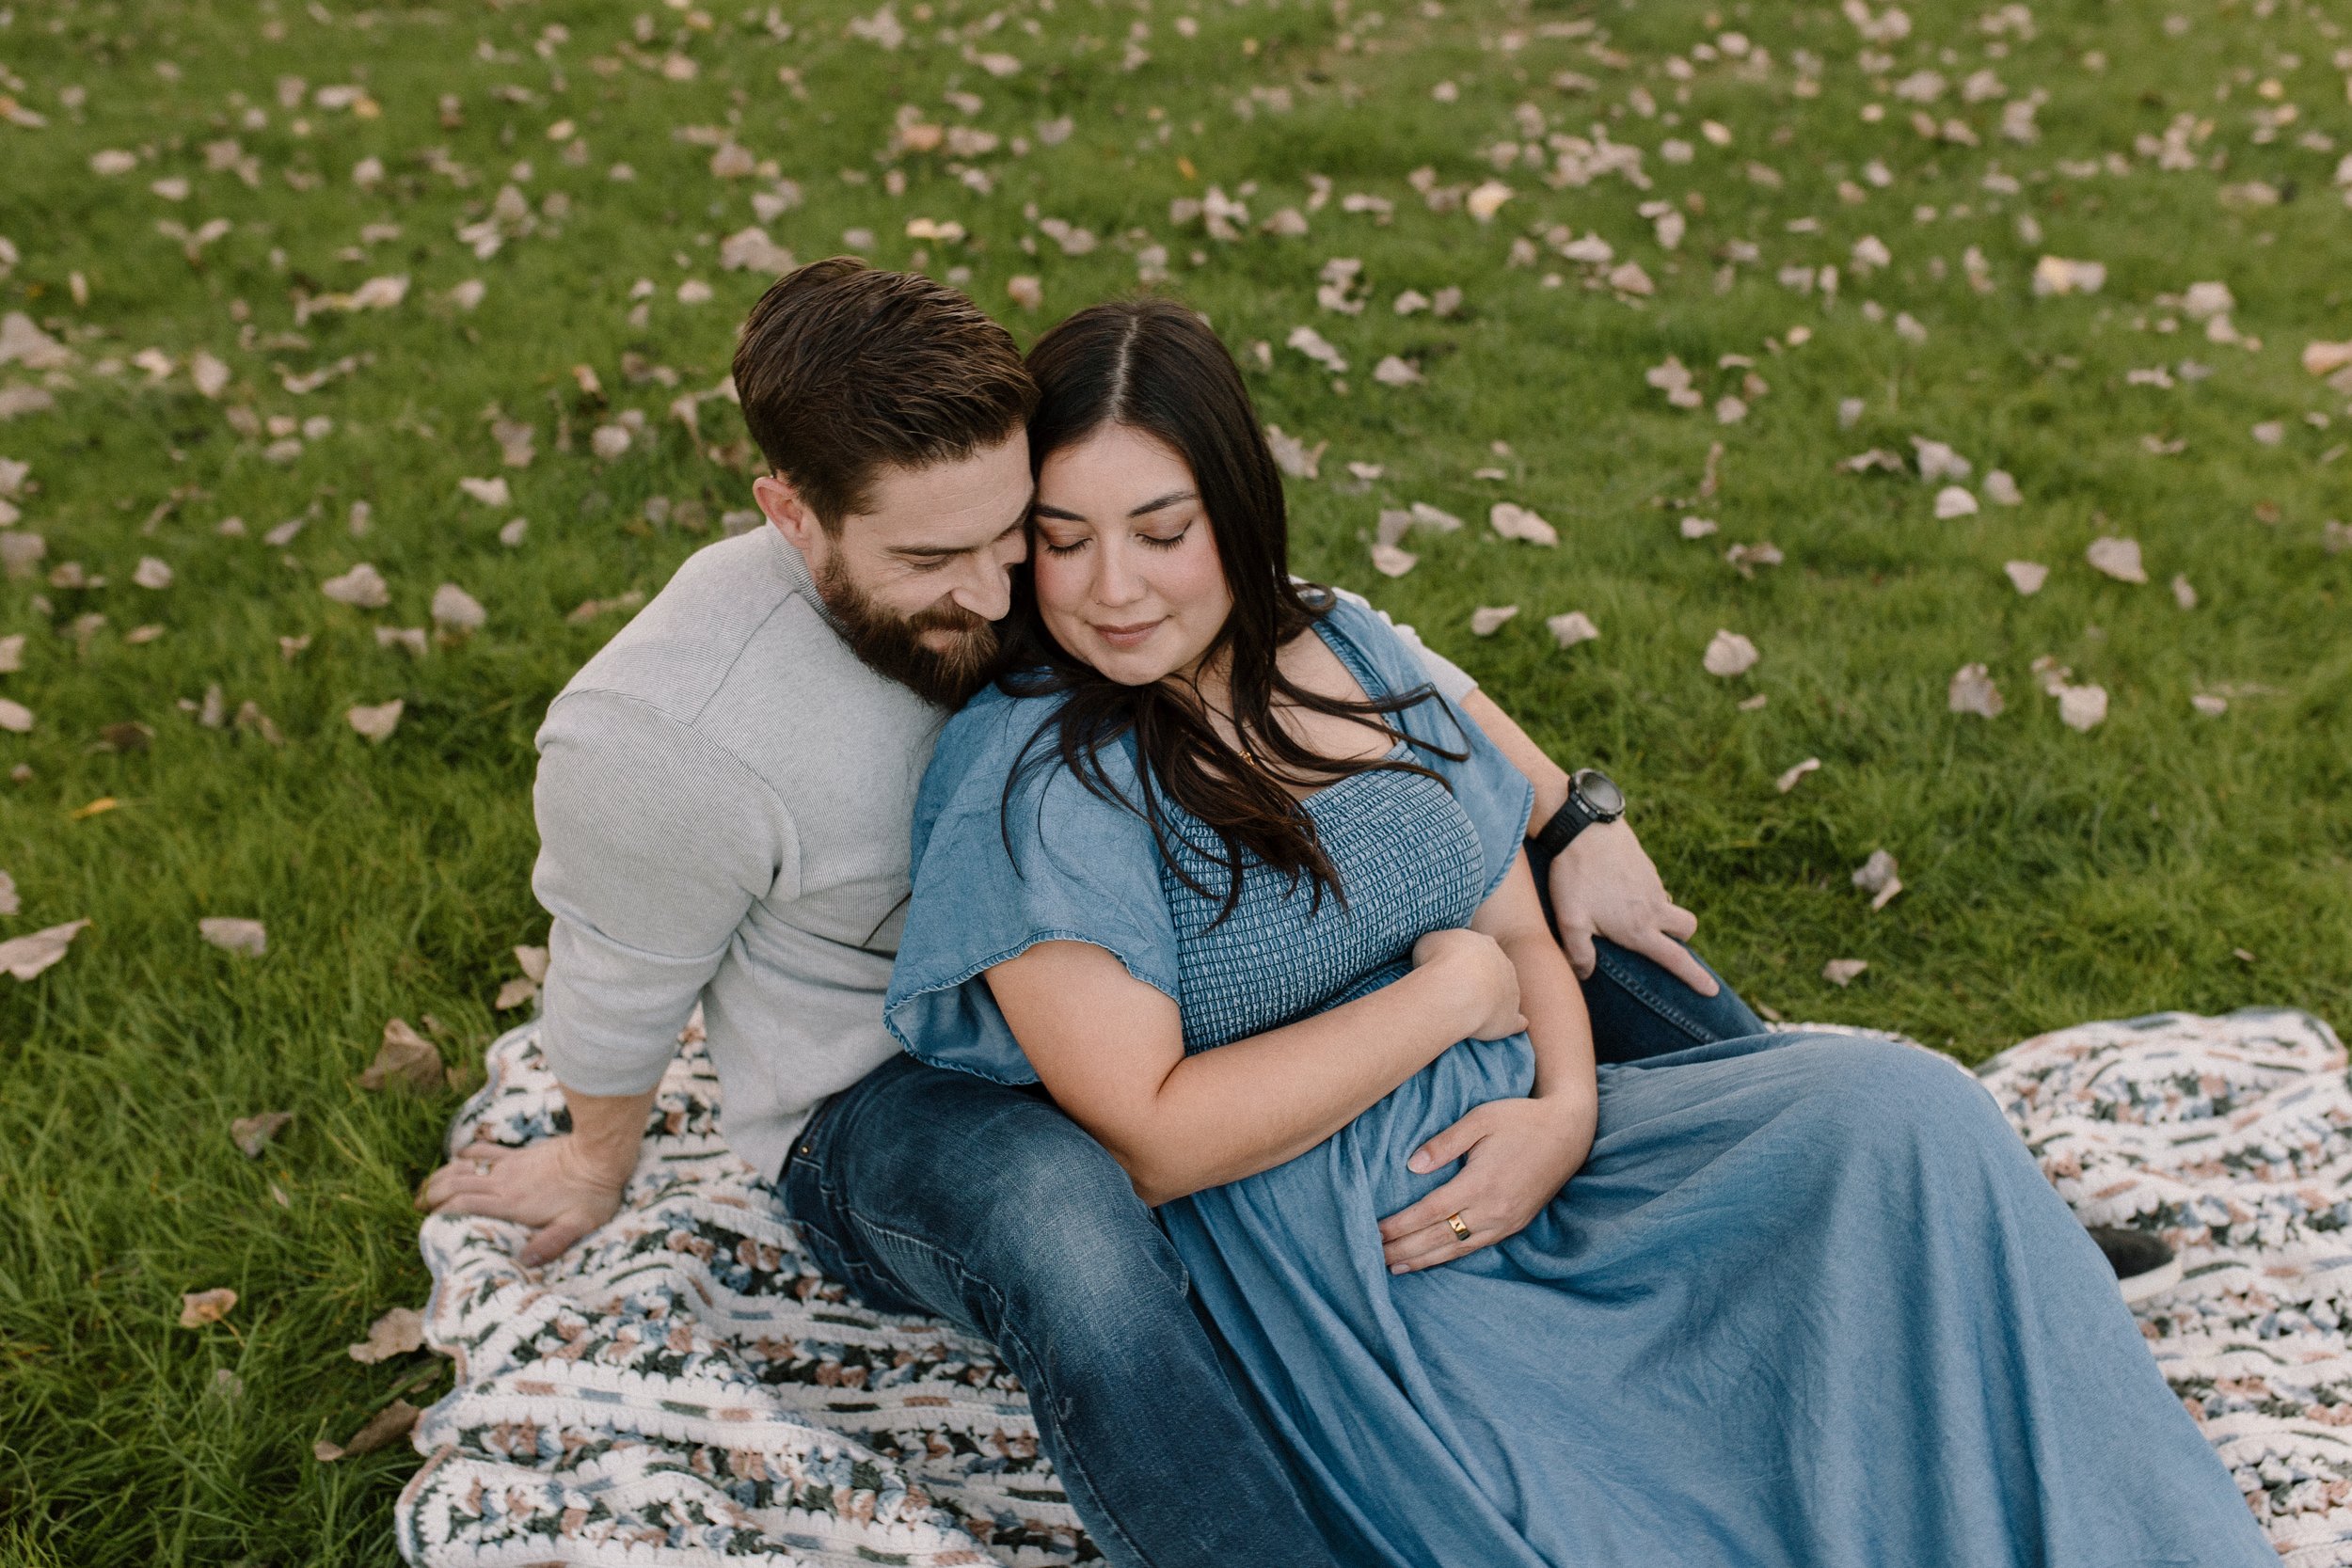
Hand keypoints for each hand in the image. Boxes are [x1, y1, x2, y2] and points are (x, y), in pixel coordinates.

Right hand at [418, 1134, 632, 1266]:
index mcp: (512, 1204)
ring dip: (442, 1174)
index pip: (463, 1205)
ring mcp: (509, 1166)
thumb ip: (551, 1243)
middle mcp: (504, 1183)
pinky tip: (458, 1157)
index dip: (441, 1212)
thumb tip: (525, 1262)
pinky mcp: (518, 1155)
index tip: (427, 1222)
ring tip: (427, 1186)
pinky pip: (485, 1150)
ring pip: (464, 1166)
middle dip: (432, 1193)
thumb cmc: (592, 1195)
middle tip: (417, 1205)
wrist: (600, 1154)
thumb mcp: (578, 1226)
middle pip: (455, 1184)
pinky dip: (467, 1153)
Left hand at [1377, 1094, 1597, 1272]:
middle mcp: (1493, 1210)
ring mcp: (1505, 1221)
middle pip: (1439, 1237)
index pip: (1430, 1211)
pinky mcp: (1514, 1225)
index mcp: (1481, 1183)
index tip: (1374, 1231)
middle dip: (1404, 1248)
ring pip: (1457, 1248)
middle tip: (1372, 1256)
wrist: (1570, 1132)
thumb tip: (1412, 1166)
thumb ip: (1445, 1143)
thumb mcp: (1480, 1119)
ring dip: (1423, 1259)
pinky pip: (1476, 1247)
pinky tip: (1432, 1259)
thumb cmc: (1521, 1119)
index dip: (1400, 1225)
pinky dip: (1450, 1256)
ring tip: (1394, 1266)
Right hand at [1411, 927, 1524, 1040]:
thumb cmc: (1439, 961)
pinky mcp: (1510, 1017)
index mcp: (1485, 943)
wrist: (1455, 988)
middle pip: (1494, 971)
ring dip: (1494, 1000)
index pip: (1478, 949)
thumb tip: (1436, 953)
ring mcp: (1511, 991)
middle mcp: (1503, 964)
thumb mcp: (1429, 942)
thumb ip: (1438, 946)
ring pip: (1505, 994)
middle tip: (1460, 991)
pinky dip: (1514, 1023)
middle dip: (1481, 979)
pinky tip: (1509, 1026)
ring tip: (1471, 1011)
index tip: (1451, 968)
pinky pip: (1516, 1021)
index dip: (1465, 959)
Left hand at [1547, 819, 1717, 996]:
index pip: (1675, 959)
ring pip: (1668, 904)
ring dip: (1657, 914)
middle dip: (1682, 939)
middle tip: (1661, 943)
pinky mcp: (1645, 865)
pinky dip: (1642, 894)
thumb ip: (1579, 953)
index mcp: (1639, 928)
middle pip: (1687, 928)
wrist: (1584, 827)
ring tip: (1622, 914)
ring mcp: (1652, 883)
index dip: (1695, 977)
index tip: (1712, 991)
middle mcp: (1653, 907)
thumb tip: (1586, 974)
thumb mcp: (1569, 921)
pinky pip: (1652, 886)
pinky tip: (1614, 889)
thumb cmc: (1575, 877)